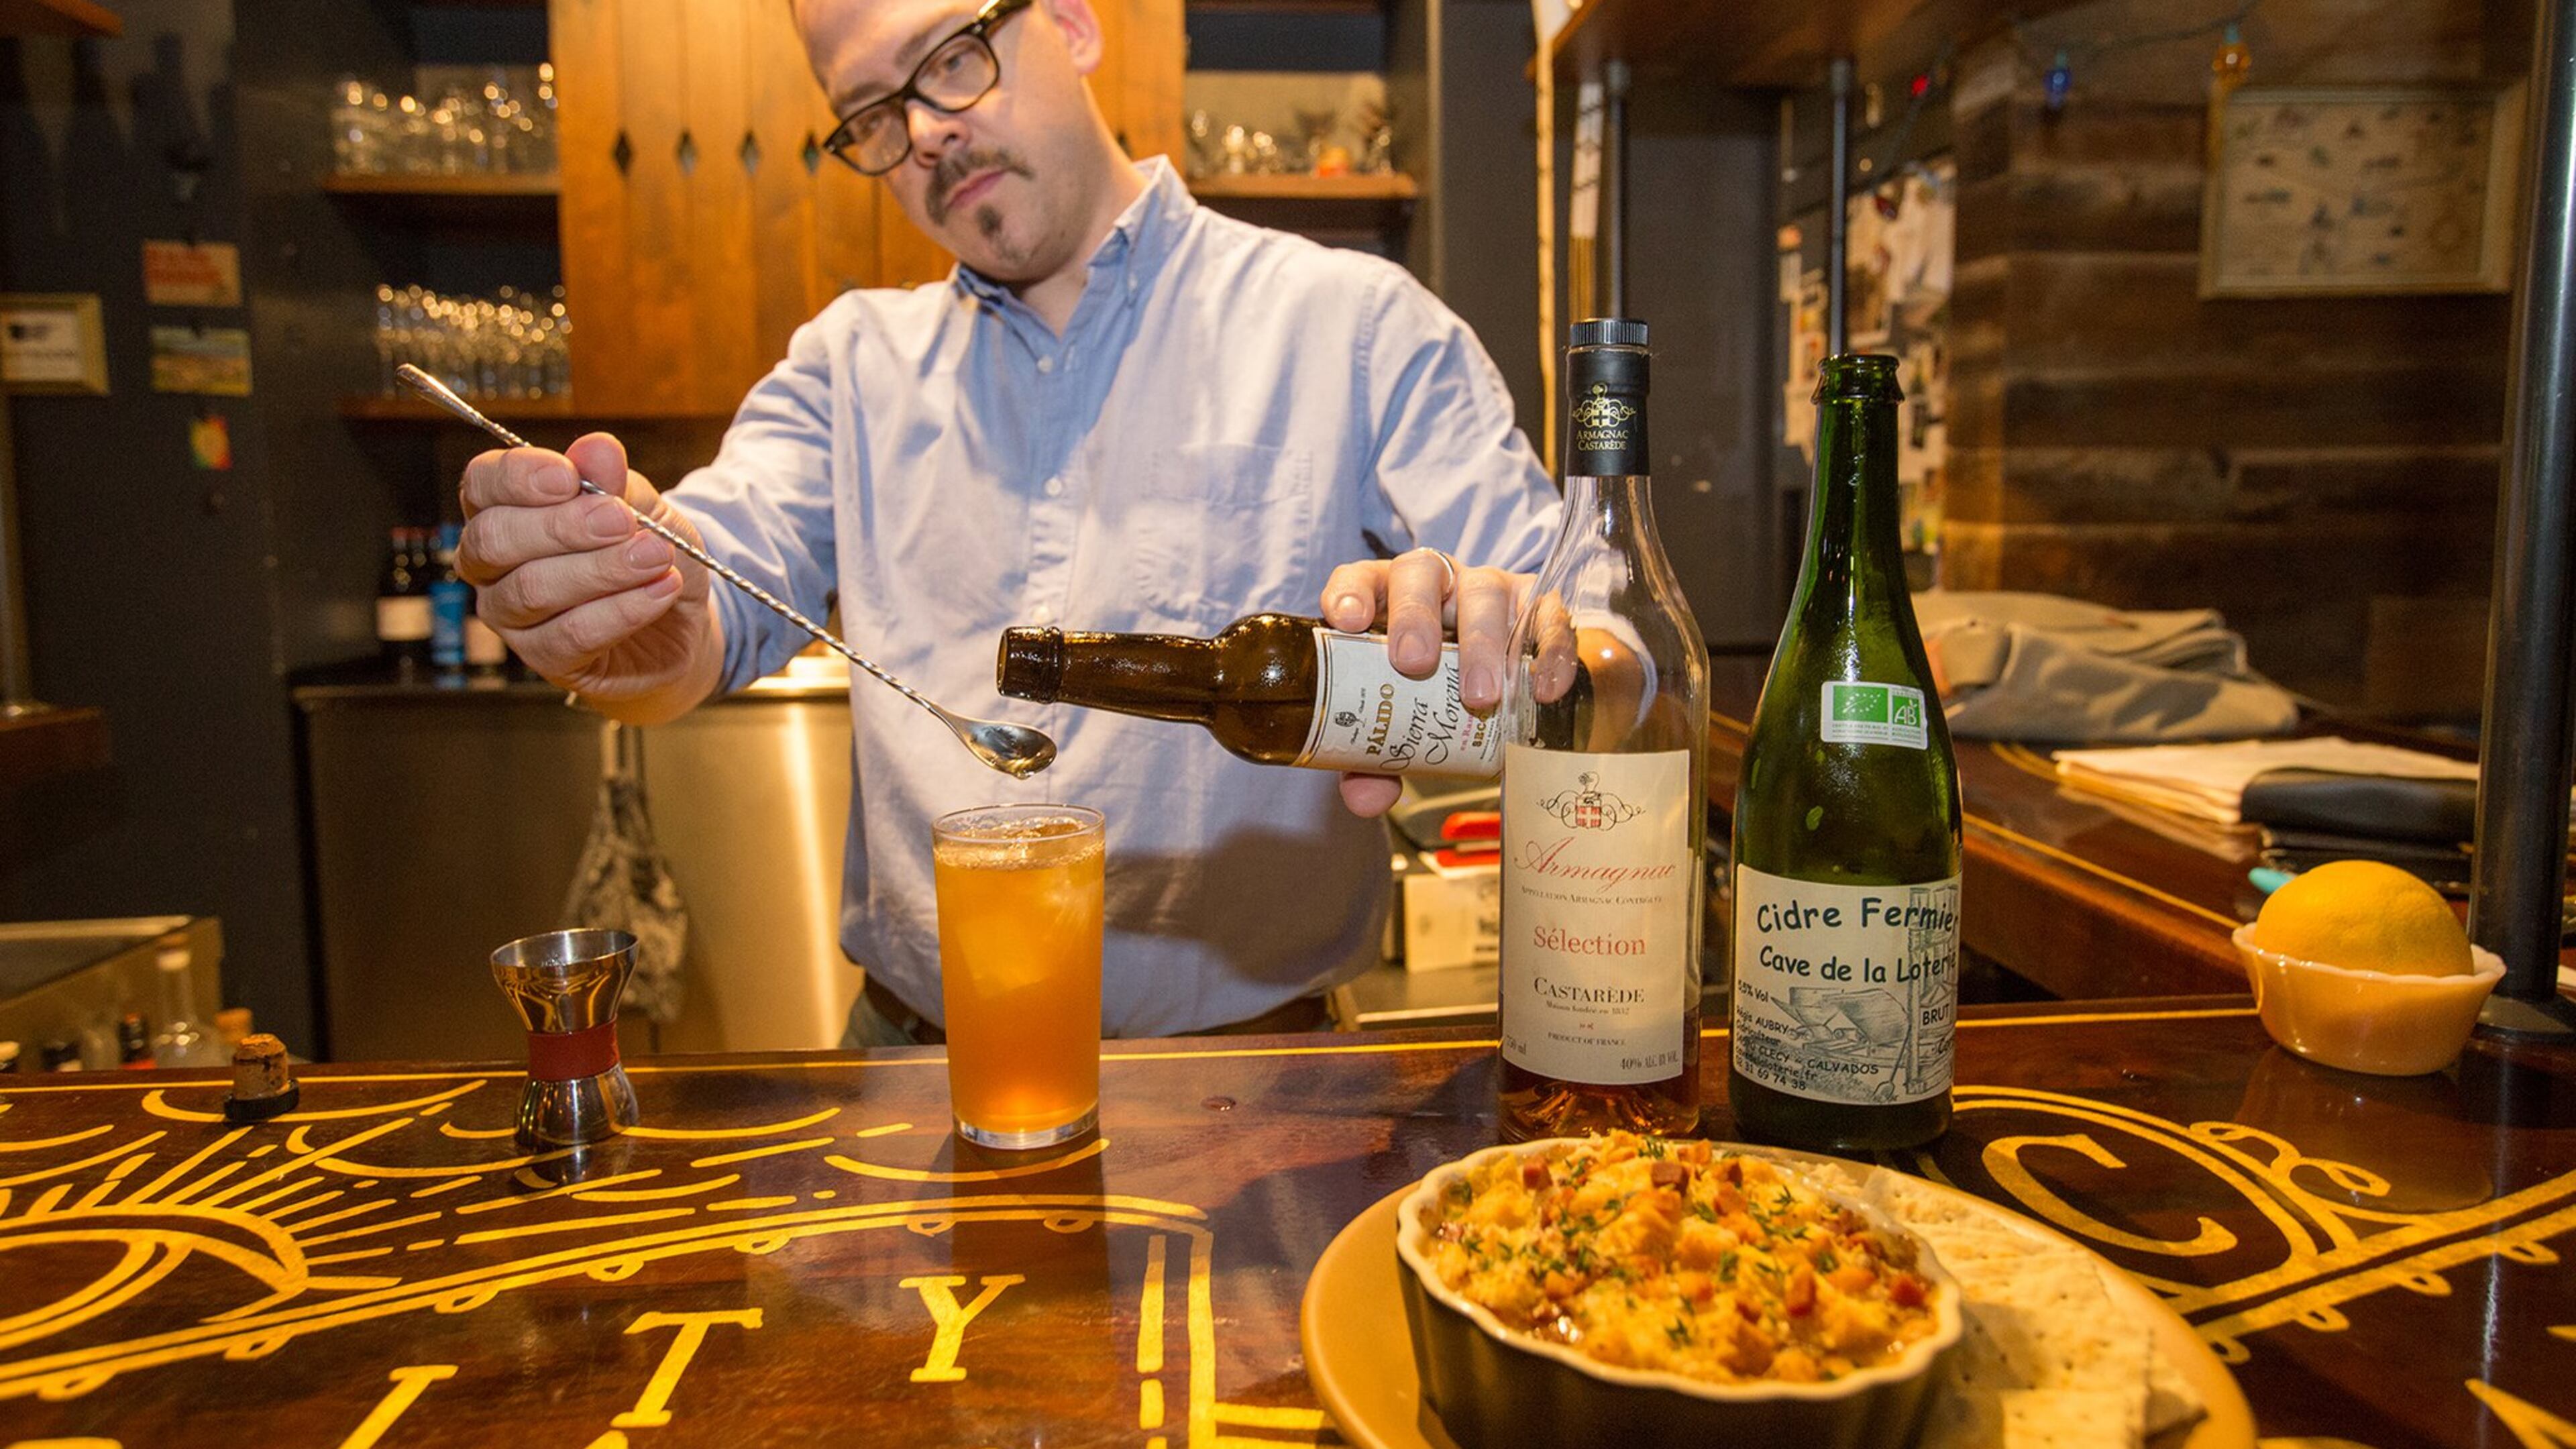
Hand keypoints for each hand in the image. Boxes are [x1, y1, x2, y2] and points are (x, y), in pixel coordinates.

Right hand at [456, 433, 719, 717]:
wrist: (676, 620)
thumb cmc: (645, 551)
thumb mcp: (642, 507)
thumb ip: (615, 481)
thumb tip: (597, 447)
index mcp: (503, 508)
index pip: (482, 484)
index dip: (517, 477)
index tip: (568, 476)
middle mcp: (491, 564)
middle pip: (494, 539)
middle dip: (561, 526)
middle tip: (621, 520)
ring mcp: (511, 615)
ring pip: (531, 590)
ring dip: (599, 570)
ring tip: (655, 556)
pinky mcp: (545, 659)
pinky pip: (570, 635)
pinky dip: (621, 610)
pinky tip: (660, 590)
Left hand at [1319, 548, 1533, 817]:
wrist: (1499, 688)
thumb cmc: (1429, 696)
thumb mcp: (1397, 724)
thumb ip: (1373, 760)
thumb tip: (1366, 799)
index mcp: (1387, 600)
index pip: (1362, 579)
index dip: (1351, 592)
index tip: (1346, 621)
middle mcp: (1437, 584)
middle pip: (1422, 574)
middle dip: (1415, 617)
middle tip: (1413, 665)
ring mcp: (1488, 589)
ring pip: (1484, 592)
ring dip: (1481, 643)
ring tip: (1480, 697)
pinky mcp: (1536, 605)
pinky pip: (1547, 616)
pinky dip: (1547, 652)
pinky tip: (1541, 691)